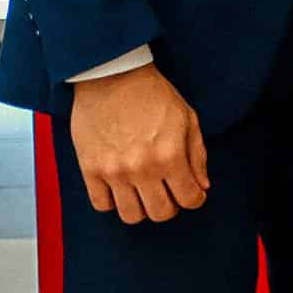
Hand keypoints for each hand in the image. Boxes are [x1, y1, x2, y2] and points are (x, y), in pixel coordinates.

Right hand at [69, 63, 208, 224]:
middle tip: (169, 192)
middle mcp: (142, 168)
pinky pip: (101, 204)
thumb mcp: (187, 118)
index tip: (191, 193)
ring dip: (142, 207)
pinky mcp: (90, 169)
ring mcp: (114, 171)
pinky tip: (121, 186)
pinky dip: (113, 201)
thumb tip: (202, 186)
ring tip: (144, 191)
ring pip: (131, 215)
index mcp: (170, 155)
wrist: (112, 76)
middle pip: (160, 213)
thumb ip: (198, 156)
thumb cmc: (152, 94)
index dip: (195, 199)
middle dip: (170, 206)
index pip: (189, 199)